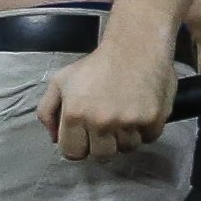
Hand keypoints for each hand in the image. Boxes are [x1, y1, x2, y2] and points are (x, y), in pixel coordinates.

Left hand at [40, 41, 176, 162]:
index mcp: (75, 114)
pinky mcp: (153, 118)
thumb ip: (47, 111)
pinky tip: (141, 112)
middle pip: (101, 155)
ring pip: (127, 148)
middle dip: (102, 144)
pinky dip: (147, 129)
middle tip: (107, 127)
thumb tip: (53, 138)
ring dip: (126, 138)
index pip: (73, 153)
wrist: (135, 44)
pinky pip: (149, 138)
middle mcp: (101, 122)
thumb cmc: (98, 63)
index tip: (86, 137)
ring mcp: (128, 122)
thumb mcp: (61, 81)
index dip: (79, 146)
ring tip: (126, 118)